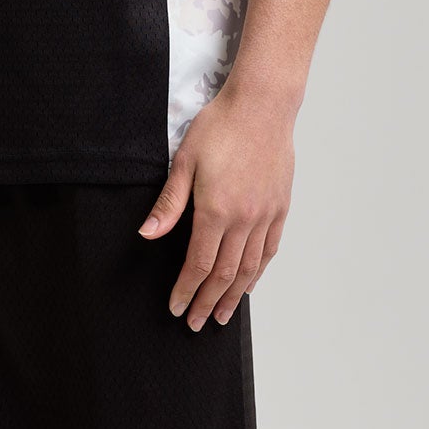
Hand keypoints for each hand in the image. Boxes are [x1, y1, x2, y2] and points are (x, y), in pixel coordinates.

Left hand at [139, 87, 293, 327]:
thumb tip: (148, 234)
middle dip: (207, 301)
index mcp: (216, 210)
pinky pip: (270, 249)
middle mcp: (244, 219)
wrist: (262, 105)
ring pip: (250, 267)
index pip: (199, 264)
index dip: (186, 289)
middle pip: (225, 273)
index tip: (177, 308)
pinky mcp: (280, 206)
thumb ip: (169, 204)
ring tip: (221, 315)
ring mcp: (266, 214)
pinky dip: (258, 271)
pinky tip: (248, 284)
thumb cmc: (221, 127)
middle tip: (196, 323)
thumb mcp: (184, 161)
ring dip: (234, 295)